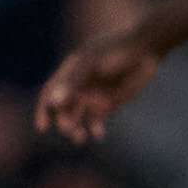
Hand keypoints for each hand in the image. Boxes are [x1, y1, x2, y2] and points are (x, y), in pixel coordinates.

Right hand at [36, 28, 162, 144]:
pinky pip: (96, 121)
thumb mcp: (91, 63)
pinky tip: (98, 135)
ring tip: (79, 138)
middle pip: (63, 110)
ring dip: (76, 129)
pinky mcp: (108, 103)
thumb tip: (54, 103)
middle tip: (69, 129)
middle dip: (64, 121)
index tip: (43, 127)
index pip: (49, 94)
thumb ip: (73, 82)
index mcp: (68, 74)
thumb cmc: (114, 50)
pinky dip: (95, 129)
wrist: (144, 48)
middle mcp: (78, 86)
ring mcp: (92, 95)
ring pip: (78, 118)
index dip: (44, 110)